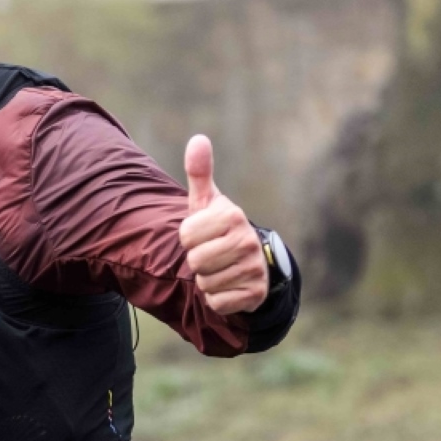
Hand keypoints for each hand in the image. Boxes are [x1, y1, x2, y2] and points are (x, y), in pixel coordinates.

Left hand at [177, 135, 268, 315]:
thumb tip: (198, 138)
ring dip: (206, 279)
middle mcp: (247, 240)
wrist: (250, 262)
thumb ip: (199, 172)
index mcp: (232, 216)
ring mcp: (254, 268)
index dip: (188, 237)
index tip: (203, 234)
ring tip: (220, 268)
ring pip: (205, 282)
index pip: (186, 235)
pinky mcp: (254, 294)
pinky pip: (217, 302)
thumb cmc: (218, 229)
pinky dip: (216, 299)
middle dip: (196, 260)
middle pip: (195, 260)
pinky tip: (228, 286)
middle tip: (210, 253)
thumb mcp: (207, 201)